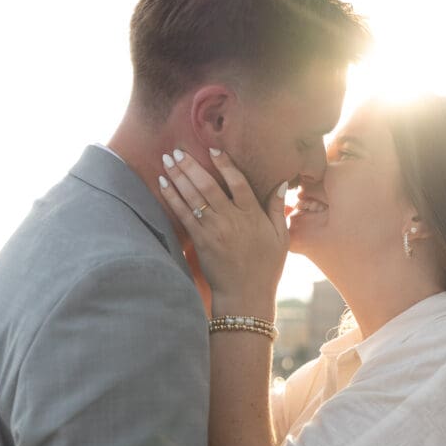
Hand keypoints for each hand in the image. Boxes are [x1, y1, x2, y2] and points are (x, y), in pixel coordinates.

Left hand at [158, 148, 288, 310]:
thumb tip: (282, 182)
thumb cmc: (266, 267)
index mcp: (253, 215)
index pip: (238, 182)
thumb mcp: (281, 237)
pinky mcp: (201, 241)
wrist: (245, 296)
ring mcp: (214, 230)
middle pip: (209, 185)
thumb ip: (277, 208)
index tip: (213, 149)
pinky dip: (172, 198)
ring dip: (178, 176)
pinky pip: (183, 215)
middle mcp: (232, 219)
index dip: (225, 164)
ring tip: (166, 160)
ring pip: (193, 197)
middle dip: (191, 165)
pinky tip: (163, 184)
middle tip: (177, 150)